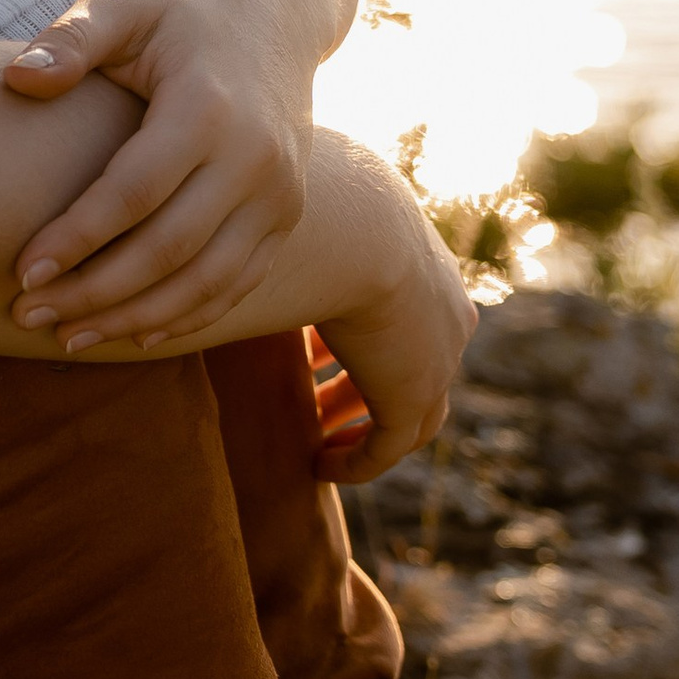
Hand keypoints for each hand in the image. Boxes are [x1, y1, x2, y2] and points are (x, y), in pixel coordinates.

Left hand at [0, 0, 318, 346]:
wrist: (272, 10)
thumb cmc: (176, 8)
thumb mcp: (124, 3)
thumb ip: (71, 37)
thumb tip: (17, 78)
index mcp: (207, 107)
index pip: (135, 192)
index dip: (77, 238)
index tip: (22, 272)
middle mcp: (255, 158)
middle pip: (169, 249)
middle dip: (95, 293)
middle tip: (27, 315)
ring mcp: (280, 194)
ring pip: (207, 281)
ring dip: (136, 319)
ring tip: (67, 338)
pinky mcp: (288, 216)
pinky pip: (238, 284)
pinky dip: (186, 318)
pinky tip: (132, 335)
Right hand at [311, 199, 476, 480]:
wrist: (356, 230)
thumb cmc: (321, 211)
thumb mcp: (315, 217)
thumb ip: (285, 232)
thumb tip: (231, 215)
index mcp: (428, 269)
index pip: (408, 318)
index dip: (355, 339)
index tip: (308, 354)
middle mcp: (446, 316)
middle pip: (414, 368)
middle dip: (359, 386)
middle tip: (313, 399)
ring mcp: (438, 359)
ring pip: (410, 414)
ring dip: (360, 426)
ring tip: (312, 439)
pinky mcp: (414, 394)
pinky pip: (387, 447)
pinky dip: (355, 461)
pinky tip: (316, 466)